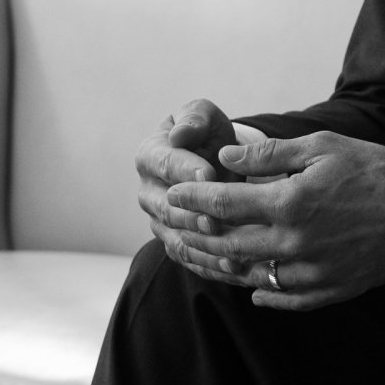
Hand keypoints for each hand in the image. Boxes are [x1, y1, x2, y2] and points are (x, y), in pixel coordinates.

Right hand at [135, 99, 240, 269]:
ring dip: (202, 247)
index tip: (210, 174)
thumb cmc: (207, 134)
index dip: (187, 170)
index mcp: (149, 156)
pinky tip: (235, 268)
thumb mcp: (204, 116)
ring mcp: (159, 222)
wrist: (214, 161)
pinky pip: (189, 260)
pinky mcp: (174, 244)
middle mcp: (148, 192)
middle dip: (192, 215)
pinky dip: (210, 267)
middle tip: (217, 220)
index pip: (166, 164)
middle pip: (166, 208)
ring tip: (229, 252)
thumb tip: (179, 133)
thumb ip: (194, 118)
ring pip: (177, 239)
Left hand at [165, 131, 384, 309]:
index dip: (193, 199)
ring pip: (254, 277)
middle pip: (230, 246)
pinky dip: (266, 297)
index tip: (173, 194)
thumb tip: (225, 157)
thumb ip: (269, 154)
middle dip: (198, 237)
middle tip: (175, 229)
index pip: (225, 205)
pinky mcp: (332, 288)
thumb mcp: (320, 146)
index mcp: (291, 202)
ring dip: (223, 268)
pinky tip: (253, 292)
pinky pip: (288, 300)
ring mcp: (314, 271)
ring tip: (203, 260)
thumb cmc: (373, 167)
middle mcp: (297, 242)